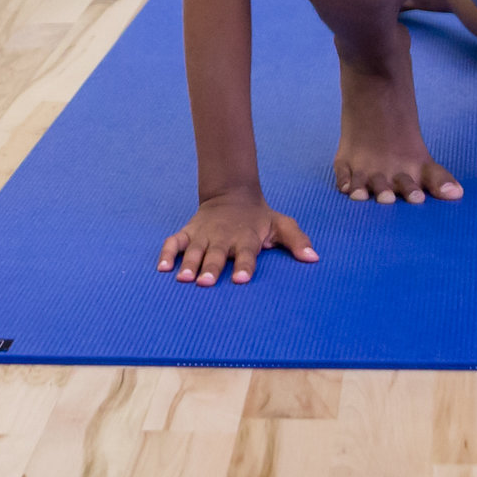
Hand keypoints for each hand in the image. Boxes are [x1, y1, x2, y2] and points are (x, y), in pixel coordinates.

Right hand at [159, 189, 317, 285]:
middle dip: (211, 268)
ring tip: (183, 279)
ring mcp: (204, 236)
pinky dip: (167, 254)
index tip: (241, 279)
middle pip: (217, 256)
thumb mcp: (282, 225)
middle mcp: (224, 238)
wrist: (232, 194)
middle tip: (205, 283)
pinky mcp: (189, 232)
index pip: (247, 255)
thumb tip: (314, 258)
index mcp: (246, 239)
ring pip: (194, 251)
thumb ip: (297, 241)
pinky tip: (162, 269)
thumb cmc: (259, 217)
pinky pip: (174, 242)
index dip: (244, 266)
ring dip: (188, 264)